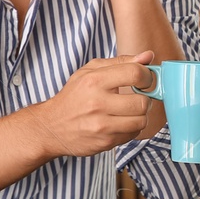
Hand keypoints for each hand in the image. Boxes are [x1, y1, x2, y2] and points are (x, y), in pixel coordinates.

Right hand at [31, 52, 154, 156]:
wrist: (51, 127)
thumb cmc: (74, 96)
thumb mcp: (90, 71)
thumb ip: (121, 62)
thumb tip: (148, 56)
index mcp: (94, 80)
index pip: (135, 73)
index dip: (147, 76)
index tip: (145, 80)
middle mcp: (97, 103)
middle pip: (142, 102)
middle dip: (145, 99)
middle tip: (138, 97)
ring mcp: (101, 125)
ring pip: (141, 121)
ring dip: (140, 115)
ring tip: (130, 111)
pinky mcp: (105, 142)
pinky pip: (133, 135)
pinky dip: (131, 128)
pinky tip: (121, 122)